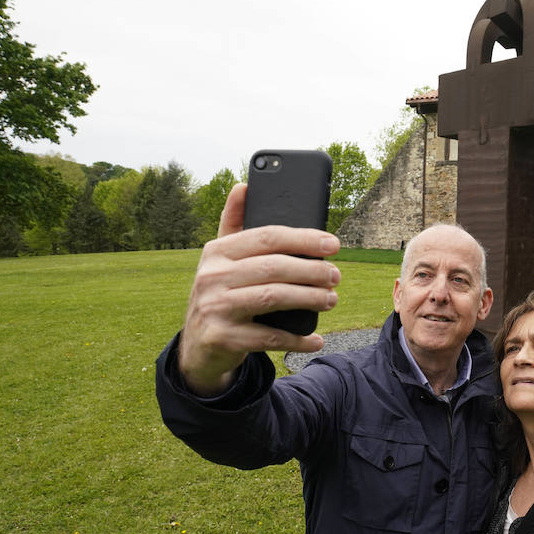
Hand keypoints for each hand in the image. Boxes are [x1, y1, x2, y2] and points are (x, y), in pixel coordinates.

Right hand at [178, 183, 341, 395]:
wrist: (198, 347)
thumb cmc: (221, 294)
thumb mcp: (222, 260)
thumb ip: (234, 224)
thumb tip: (243, 185)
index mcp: (216, 251)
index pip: (267, 237)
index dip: (304, 238)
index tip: (334, 243)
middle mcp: (211, 276)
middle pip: (274, 267)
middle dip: (312, 271)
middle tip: (335, 276)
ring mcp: (215, 308)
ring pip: (273, 298)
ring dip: (309, 299)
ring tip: (331, 300)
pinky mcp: (223, 337)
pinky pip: (269, 337)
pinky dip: (297, 338)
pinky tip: (316, 339)